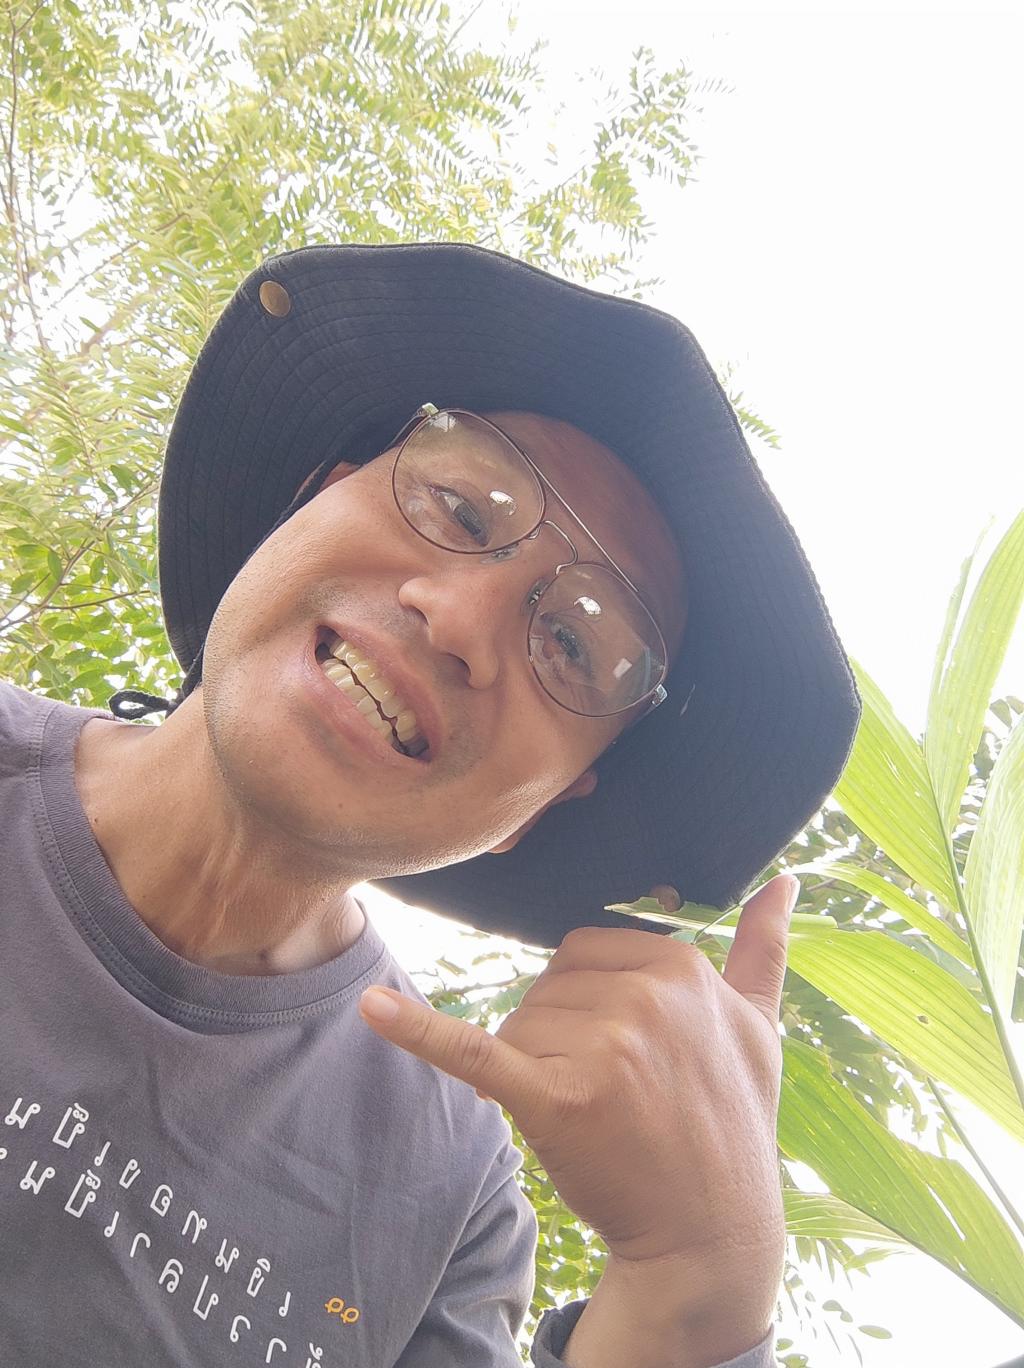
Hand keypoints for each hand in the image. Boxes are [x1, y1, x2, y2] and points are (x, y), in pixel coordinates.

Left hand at [358, 873, 797, 1273]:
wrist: (711, 1236)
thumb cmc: (732, 1126)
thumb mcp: (761, 1029)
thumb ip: (764, 949)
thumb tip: (785, 879)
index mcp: (681, 966)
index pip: (586, 952)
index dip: (590, 1004)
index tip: (628, 1056)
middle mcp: (645, 995)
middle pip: (548, 986)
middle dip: (561, 1035)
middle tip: (614, 1093)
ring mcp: (602, 1047)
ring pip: (519, 1025)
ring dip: (537, 1067)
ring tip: (596, 1114)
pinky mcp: (554, 1098)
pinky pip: (475, 1050)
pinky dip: (417, 1030)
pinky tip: (372, 1008)